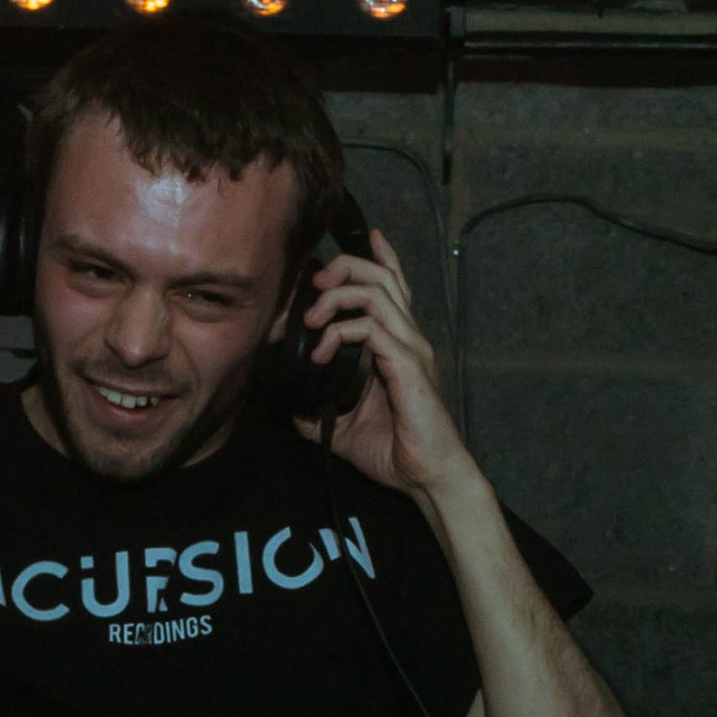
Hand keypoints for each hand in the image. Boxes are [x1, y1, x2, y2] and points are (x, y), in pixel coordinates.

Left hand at [292, 228, 480, 500]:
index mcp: (398, 345)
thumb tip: (290, 407)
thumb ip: (318, 410)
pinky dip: (340, 332)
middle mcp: (408, 338)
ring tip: (310, 319)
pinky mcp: (407, 365)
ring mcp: (410, 349)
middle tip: (313, 281)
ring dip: (335, 297)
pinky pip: (372, 329)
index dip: (376, 257)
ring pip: (376, 293)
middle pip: (381, 277)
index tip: (356, 239)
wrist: (426, 478)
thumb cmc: (394, 452)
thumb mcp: (343, 428)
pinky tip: (321, 352)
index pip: (392, 287)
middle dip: (344, 267)